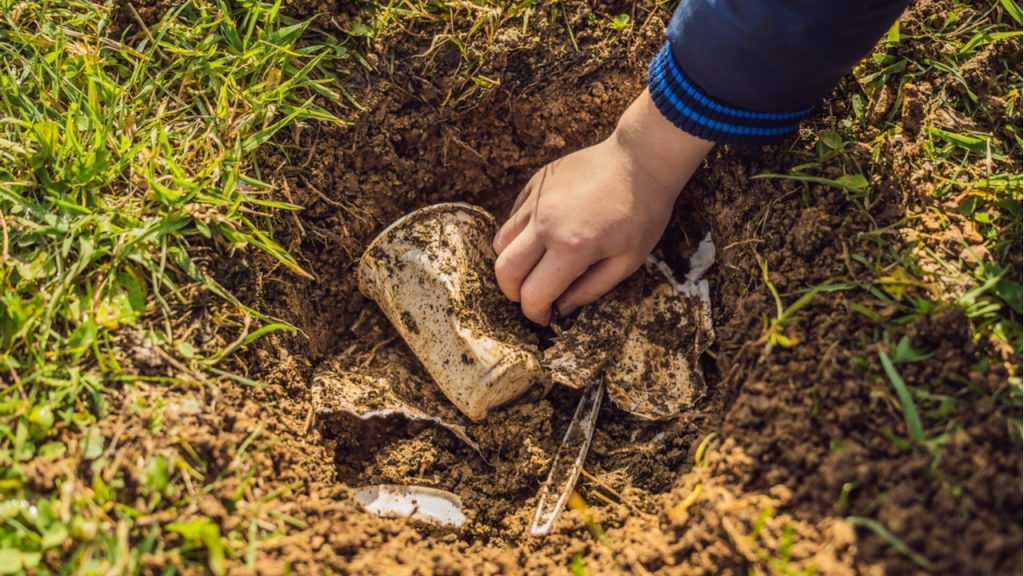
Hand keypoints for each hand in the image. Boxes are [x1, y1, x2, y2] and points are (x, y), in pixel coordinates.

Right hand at [493, 88, 713, 324]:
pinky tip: (542, 237)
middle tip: (533, 297)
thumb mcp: (627, 261)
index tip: (545, 317)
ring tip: (534, 268)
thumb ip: (590, 289)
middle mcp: (545, 224)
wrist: (641, 160)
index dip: (535, 313)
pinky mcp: (535, 184)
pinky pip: (512, 217)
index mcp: (572, 247)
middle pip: (505, 270)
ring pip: (501, 243)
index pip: (533, 294)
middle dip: (514, 293)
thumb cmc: (642, 213)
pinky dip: (519, 235)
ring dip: (511, 263)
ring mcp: (536, 201)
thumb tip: (561, 308)